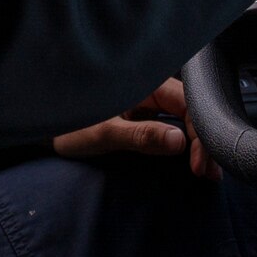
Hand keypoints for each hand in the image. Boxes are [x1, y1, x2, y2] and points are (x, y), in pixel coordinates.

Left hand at [51, 78, 220, 180]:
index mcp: (143, 81)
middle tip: (210, 175)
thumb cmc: (69, 124)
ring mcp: (149, 101)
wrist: (45, 127)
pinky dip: (186, 144)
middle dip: (204, 141)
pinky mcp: (146, 115)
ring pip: (186, 119)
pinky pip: (174, 125)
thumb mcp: (104, 132)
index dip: (199, 133)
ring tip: (208, 172)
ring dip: (199, 144)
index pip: (186, 103)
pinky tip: (194, 161)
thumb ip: (140, 135)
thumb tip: (180, 141)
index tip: (199, 165)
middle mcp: (150, 87)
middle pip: (191, 110)